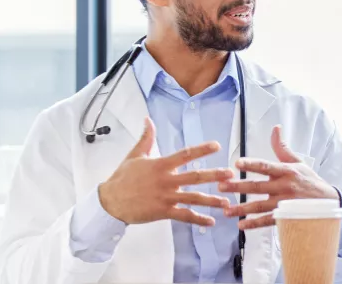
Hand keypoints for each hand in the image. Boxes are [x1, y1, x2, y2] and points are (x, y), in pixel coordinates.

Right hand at [99, 117, 233, 225]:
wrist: (110, 202)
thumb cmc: (123, 177)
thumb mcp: (135, 155)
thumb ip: (146, 138)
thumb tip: (148, 119)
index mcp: (161, 164)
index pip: (186, 154)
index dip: (202, 150)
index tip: (217, 146)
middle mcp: (166, 180)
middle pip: (195, 177)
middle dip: (214, 175)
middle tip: (231, 174)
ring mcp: (166, 197)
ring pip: (193, 198)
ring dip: (211, 200)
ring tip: (227, 201)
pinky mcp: (163, 212)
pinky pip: (184, 216)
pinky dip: (198, 219)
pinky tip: (211, 221)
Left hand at [219, 125, 337, 229]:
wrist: (328, 202)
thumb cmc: (309, 180)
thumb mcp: (297, 162)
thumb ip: (282, 148)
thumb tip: (275, 128)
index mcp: (286, 171)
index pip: (266, 166)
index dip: (251, 164)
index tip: (236, 163)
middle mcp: (284, 186)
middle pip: (257, 187)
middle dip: (238, 187)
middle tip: (221, 187)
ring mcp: (285, 203)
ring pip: (260, 206)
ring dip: (242, 209)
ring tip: (226, 211)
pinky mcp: (286, 216)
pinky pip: (268, 221)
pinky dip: (254, 224)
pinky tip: (241, 225)